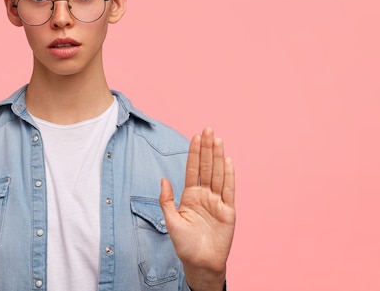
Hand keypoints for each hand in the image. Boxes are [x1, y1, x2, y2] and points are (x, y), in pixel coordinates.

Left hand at [159, 127, 234, 290]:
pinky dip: (228, 175)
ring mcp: (217, 202)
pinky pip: (228, 190)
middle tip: (208, 129)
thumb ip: (166, 200)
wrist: (200, 262)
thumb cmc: (184, 244)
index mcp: (190, 196)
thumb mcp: (171, 221)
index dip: (194, 153)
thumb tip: (163, 179)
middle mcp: (204, 195)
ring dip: (218, 157)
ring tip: (218, 139)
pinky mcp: (228, 211)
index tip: (196, 136)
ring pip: (217, 175)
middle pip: (206, 167)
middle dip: (207, 148)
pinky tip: (227, 160)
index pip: (193, 169)